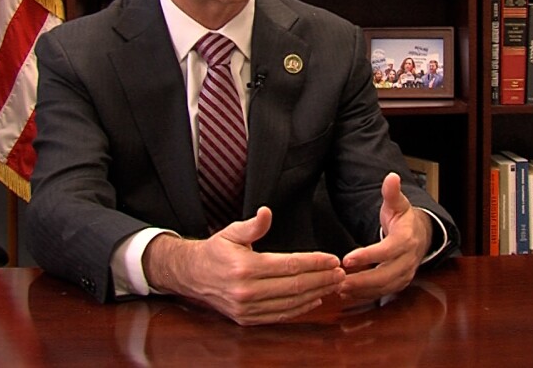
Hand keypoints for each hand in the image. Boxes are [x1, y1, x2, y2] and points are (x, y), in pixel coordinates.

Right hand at [142, 207, 344, 325]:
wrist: (192, 275)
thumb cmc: (215, 251)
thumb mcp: (231, 232)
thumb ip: (253, 225)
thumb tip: (267, 212)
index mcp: (245, 267)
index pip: (289, 265)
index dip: (314, 262)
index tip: (332, 259)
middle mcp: (246, 291)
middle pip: (295, 286)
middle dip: (322, 279)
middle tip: (341, 273)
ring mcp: (247, 308)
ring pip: (291, 302)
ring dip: (316, 294)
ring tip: (333, 285)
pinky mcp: (247, 319)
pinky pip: (280, 315)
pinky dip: (300, 308)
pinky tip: (314, 299)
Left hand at [338, 172, 431, 301]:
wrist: (421, 234)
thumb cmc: (404, 219)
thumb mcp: (398, 203)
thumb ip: (392, 192)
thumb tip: (391, 177)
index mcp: (407, 239)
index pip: (387, 250)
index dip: (367, 256)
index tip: (346, 259)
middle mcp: (409, 259)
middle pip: (386, 275)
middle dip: (362, 280)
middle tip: (339, 281)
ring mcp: (406, 273)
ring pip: (385, 287)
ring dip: (362, 291)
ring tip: (339, 288)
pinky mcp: (400, 282)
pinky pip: (383, 293)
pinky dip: (366, 295)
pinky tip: (348, 293)